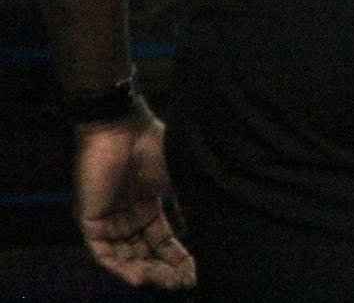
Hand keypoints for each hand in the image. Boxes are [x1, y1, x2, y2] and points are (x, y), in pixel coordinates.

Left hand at [73, 101, 195, 288]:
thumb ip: (186, 206)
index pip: (162, 240)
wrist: (121, 128)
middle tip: (183, 282)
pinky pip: (103, 253)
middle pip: (144, 253)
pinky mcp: (90, 221)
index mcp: (147, 205)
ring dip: (146, 271)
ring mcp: (108, 220)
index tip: (195, 274)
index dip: (178, 258)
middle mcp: (127, 216)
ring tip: (166, 281)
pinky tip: (142, 275)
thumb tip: (207, 231)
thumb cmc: (153, 146)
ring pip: (125, 257)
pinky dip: (121, 267)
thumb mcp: (177, 180)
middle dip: (164, 270)